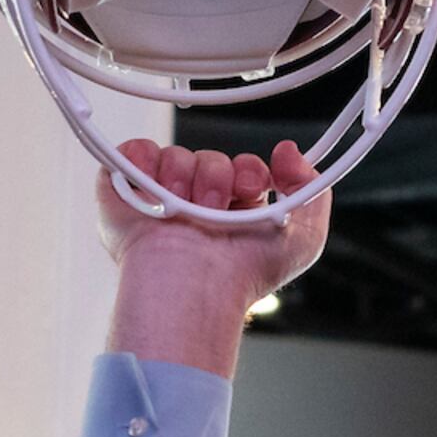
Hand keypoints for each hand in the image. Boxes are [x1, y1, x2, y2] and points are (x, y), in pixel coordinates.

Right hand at [97, 138, 332, 378]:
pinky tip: (155, 185)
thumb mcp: (302, 239)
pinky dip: (142, 159)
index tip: (253, 187)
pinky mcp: (124, 192)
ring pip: (175, 155)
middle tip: (213, 210)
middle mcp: (196, 204)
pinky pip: (132, 152)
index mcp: (234, 212)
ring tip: (183, 211)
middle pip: (211, 158)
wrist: (193, 284)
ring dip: (183, 177)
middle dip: (217, 177)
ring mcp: (158, 197)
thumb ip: (313, 193)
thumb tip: (292, 154)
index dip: (252, 171)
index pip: (244, 168)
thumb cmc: (242, 275)